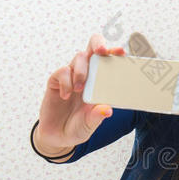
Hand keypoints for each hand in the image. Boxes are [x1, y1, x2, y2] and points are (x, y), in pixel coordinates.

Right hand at [35, 34, 125, 154]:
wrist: (57, 136)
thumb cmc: (78, 127)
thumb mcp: (90, 124)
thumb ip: (97, 117)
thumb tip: (108, 110)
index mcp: (101, 83)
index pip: (109, 62)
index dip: (115, 53)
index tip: (121, 52)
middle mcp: (88, 75)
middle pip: (93, 48)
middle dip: (98, 44)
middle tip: (101, 51)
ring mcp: (72, 76)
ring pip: (79, 57)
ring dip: (81, 71)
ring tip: (80, 89)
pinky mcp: (56, 80)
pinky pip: (62, 72)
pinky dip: (66, 82)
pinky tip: (65, 96)